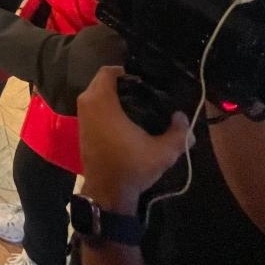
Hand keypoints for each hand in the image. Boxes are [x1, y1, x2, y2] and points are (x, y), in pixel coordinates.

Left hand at [77, 66, 193, 213]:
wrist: (108, 192)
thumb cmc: (132, 167)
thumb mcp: (164, 151)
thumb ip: (179, 132)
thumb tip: (183, 116)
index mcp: (101, 102)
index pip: (109, 71)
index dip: (128, 72)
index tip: (146, 81)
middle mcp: (87, 104)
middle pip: (103, 81)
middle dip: (123, 83)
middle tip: (146, 91)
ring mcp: (82, 116)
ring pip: (98, 95)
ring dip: (115, 96)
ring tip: (140, 103)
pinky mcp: (82, 128)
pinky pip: (94, 107)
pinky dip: (108, 107)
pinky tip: (128, 118)